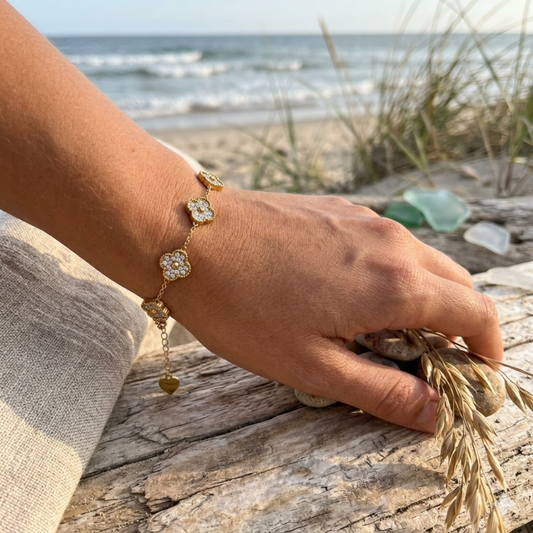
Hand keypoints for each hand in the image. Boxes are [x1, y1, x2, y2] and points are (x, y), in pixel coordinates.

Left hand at [166, 188, 502, 432]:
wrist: (189, 235)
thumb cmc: (243, 305)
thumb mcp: (312, 366)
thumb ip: (382, 392)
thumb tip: (433, 412)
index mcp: (396, 284)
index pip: (478, 313)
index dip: (486, 349)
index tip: (472, 374)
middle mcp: (392, 242)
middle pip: (457, 285)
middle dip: (456, 326)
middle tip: (424, 360)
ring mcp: (366, 219)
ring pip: (422, 261)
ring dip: (421, 297)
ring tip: (381, 330)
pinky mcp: (339, 209)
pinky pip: (386, 243)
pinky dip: (390, 272)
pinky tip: (348, 292)